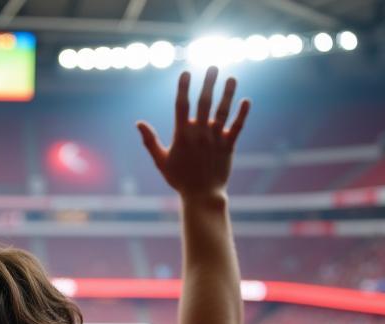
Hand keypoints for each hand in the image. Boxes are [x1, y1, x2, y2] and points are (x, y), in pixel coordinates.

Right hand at [137, 67, 248, 198]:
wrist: (201, 196)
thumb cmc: (179, 179)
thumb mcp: (161, 161)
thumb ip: (150, 141)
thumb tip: (138, 123)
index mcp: (182, 135)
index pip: (182, 105)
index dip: (183, 87)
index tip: (186, 72)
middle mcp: (199, 134)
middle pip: (204, 102)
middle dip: (208, 83)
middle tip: (212, 66)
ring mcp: (215, 139)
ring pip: (222, 111)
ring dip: (227, 93)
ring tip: (231, 77)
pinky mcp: (228, 146)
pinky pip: (237, 127)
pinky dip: (242, 114)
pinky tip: (246, 100)